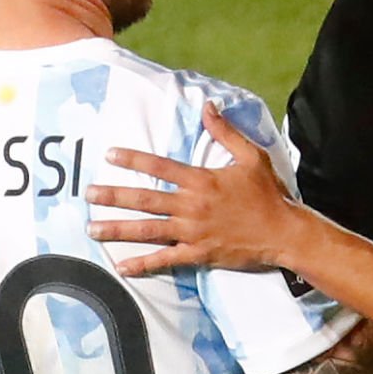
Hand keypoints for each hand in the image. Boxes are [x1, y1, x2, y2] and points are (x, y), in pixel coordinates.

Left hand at [87, 102, 307, 275]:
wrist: (284, 231)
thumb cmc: (269, 193)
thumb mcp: (251, 156)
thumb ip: (226, 132)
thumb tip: (208, 106)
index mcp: (201, 180)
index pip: (159, 167)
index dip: (133, 160)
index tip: (110, 155)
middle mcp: (191, 206)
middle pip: (144, 200)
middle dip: (113, 197)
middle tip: (88, 195)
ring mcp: (192, 232)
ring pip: (147, 230)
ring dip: (118, 229)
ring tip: (92, 228)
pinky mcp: (198, 254)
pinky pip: (165, 260)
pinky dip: (143, 264)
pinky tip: (122, 267)